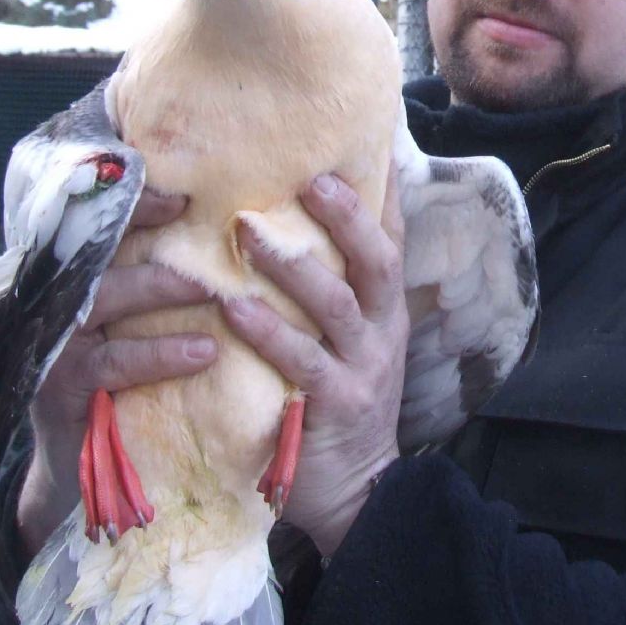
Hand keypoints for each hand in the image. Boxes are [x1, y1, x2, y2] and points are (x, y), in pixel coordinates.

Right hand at [18, 189, 214, 555]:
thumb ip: (162, 288)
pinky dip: (159, 353)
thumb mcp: (138, 329)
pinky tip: (204, 351)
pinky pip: (112, 363)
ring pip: (102, 298)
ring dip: (159, 287)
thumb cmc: (123, 388)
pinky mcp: (62, 391)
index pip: (101, 226)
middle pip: (95, 249)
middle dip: (143, 229)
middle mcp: (59, 303)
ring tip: (214, 289)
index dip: (135, 203)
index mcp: (80, 280)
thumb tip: (231, 243)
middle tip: (204, 224)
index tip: (184, 194)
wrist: (79, 472)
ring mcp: (56, 345)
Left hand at [222, 169, 406, 556]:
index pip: (392, 236)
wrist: (358, 489)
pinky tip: (233, 306)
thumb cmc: (340, 401)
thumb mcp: (350, 340)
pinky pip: (304, 362)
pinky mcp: (335, 406)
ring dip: (293, 265)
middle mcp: (383, 329)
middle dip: (347, 215)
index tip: (370, 135)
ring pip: (338, 305)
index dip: (382, 188)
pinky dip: (269, 332)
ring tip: (246, 230)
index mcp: (385, 308)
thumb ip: (333, 287)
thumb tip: (293, 225)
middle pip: (377, 260)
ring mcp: (364, 367)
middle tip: (307, 177)